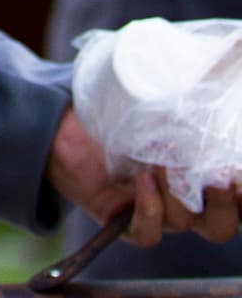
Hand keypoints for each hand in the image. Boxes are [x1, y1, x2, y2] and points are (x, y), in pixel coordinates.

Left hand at [47, 107, 241, 246]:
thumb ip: (194, 105)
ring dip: (175, 190)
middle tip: (218, 176)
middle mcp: (188, 205)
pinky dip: (149, 208)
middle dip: (224, 205)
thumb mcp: (164, 103)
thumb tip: (223, 65)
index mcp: (207, 182)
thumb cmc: (127, 110)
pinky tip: (142, 179)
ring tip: (161, 157)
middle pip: (221, 226)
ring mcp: (158, 216)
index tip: (239, 174)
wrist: (72, 124)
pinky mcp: (125, 223)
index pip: (239, 203)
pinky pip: (148, 233)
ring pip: (183, 222)